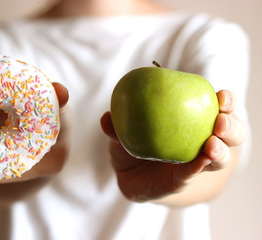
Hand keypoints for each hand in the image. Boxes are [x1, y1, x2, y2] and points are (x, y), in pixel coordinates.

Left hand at [100, 90, 246, 201]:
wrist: (129, 175)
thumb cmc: (132, 145)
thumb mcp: (123, 133)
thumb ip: (116, 127)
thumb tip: (106, 118)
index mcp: (191, 123)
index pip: (218, 110)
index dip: (227, 102)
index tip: (221, 95)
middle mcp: (201, 143)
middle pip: (231, 135)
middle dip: (232, 126)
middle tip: (220, 121)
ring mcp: (195, 164)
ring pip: (220, 158)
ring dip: (221, 150)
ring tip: (212, 144)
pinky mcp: (183, 180)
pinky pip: (193, 173)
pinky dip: (197, 167)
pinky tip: (199, 162)